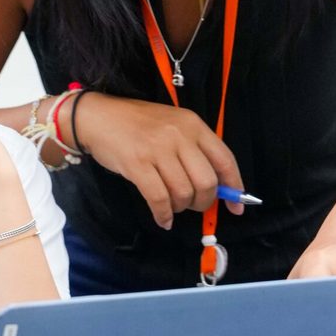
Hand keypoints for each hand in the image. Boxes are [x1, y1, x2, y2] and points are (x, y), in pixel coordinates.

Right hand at [72, 93, 244, 228]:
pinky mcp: (137, 164)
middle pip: (207, 182)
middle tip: (191, 205)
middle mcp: (179, 135)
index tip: (237, 207)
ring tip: (172, 206)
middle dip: (203, 202)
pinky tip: (162, 219)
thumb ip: (195, 151)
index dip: (234, 187)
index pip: (225, 160)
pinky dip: (163, 215)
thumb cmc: (138, 124)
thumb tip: (218, 188)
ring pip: (183, 193)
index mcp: (193, 125)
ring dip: (180, 208)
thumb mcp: (173, 127)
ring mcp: (157, 149)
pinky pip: (159, 199)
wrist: (99, 117)